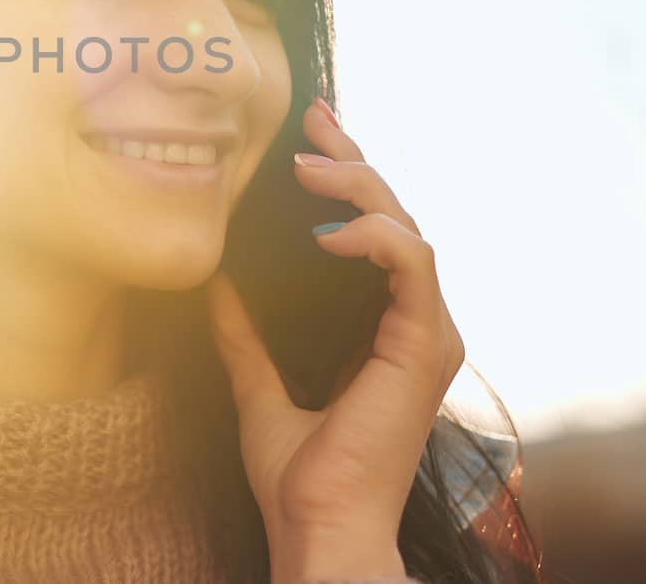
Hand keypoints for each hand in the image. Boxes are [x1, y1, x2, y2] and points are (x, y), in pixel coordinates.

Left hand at [206, 98, 465, 581]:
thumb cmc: (299, 477)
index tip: (308, 136)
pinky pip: (411, 262)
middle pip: (393, 218)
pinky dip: (372, 235)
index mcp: (387, 332)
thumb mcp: (259, 386)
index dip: (345, 180)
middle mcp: (416, 325)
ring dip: (357, 186)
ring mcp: (427, 332)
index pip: (374, 235)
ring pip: (406, 226)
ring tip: (305, 166)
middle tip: (313, 120)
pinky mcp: (425, 343)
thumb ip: (246, 335)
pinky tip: (325, 231)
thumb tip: (218, 281)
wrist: (317, 525)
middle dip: (352, 162)